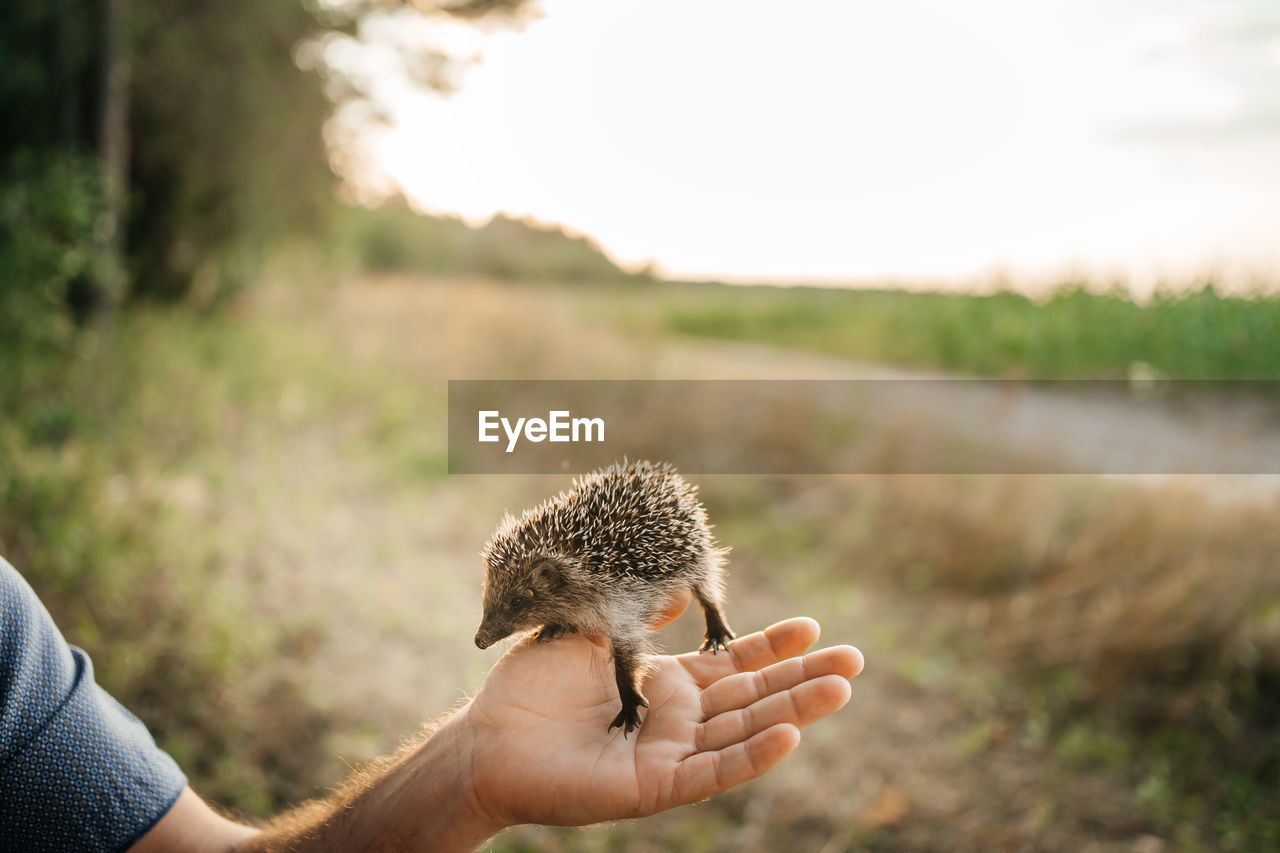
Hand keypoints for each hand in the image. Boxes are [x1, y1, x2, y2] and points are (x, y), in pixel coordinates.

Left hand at [459, 616, 862, 828]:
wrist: (487, 739)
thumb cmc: (532, 687)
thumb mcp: (596, 633)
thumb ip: (642, 615)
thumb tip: (676, 581)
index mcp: (665, 683)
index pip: (733, 665)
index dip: (773, 648)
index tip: (814, 627)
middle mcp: (677, 720)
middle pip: (753, 698)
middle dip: (804, 679)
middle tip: (856, 660)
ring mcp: (670, 755)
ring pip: (744, 733)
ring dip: (794, 712)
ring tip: (841, 689)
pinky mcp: (654, 787)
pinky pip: (711, 773)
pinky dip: (751, 757)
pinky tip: (789, 735)